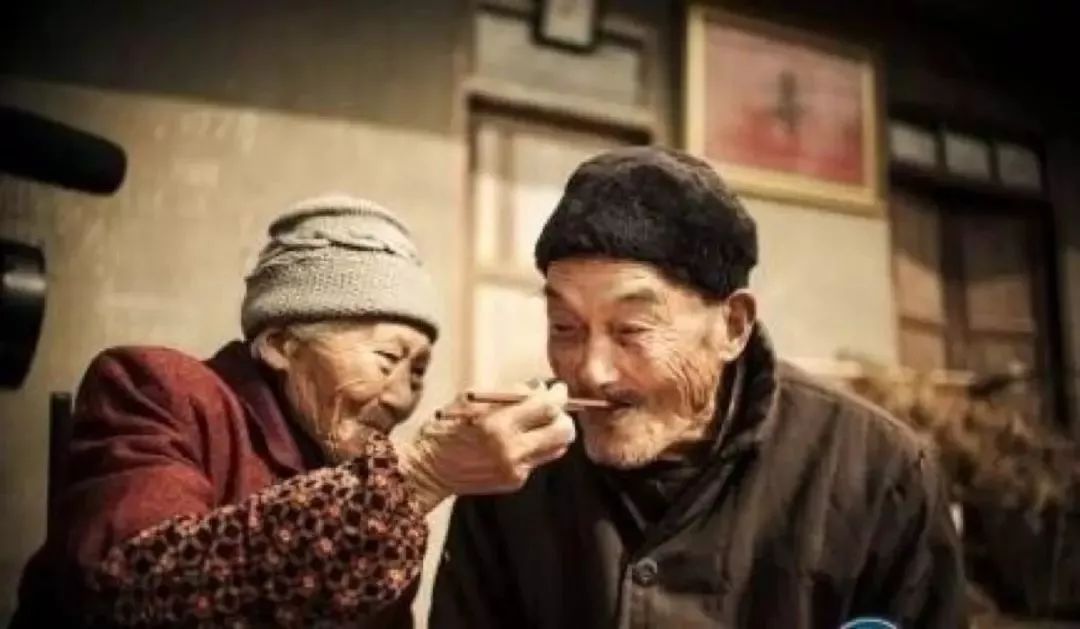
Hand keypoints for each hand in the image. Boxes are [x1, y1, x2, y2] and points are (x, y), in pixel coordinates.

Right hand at [397, 382, 576, 511]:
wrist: (428, 471)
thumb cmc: (445, 430)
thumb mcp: (470, 400)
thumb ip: (507, 393)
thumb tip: (538, 388)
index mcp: (496, 425)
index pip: (546, 408)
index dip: (557, 396)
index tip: (557, 388)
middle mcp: (510, 450)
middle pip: (562, 431)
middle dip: (563, 414)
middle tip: (555, 405)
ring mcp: (515, 469)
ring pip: (557, 447)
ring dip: (554, 430)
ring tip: (541, 421)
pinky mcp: (515, 481)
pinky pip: (540, 459)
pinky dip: (537, 445)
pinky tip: (522, 438)